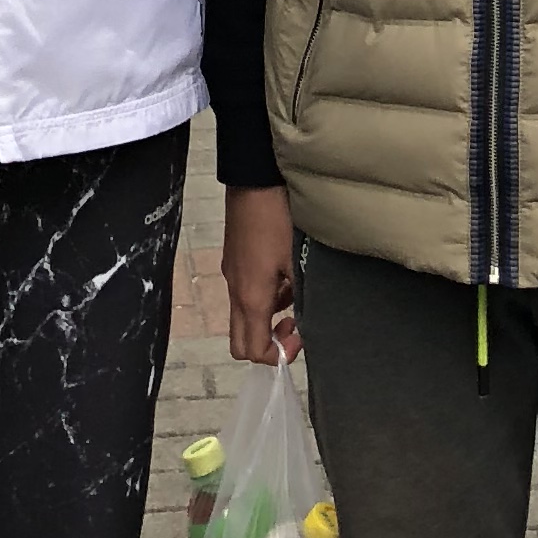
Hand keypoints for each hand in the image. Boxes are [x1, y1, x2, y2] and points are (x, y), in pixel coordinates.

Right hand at [222, 186, 299, 365]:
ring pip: (243, 316)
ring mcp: (231, 275)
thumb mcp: (297, 260)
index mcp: (251, 298)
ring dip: (267, 318)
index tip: (299, 338)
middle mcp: (235, 292)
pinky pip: (244, 293)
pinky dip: (262, 297)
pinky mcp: (233, 260)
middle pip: (241, 341)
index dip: (277, 356)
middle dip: (267, 344)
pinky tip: (283, 272)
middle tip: (293, 326)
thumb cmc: (277, 220)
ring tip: (294, 293)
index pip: (253, 350)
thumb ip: (301, 296)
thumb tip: (306, 320)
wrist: (252, 180)